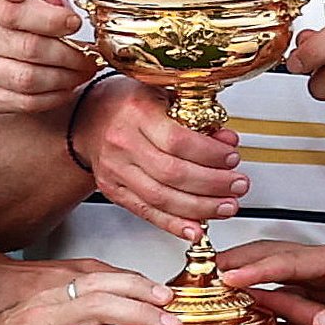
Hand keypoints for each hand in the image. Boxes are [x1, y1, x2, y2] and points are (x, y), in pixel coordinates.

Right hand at [0, 0, 96, 115]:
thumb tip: (67, 9)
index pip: (20, 11)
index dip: (54, 19)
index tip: (75, 23)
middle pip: (32, 48)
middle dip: (71, 54)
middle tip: (90, 54)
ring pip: (31, 79)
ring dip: (66, 78)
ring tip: (82, 71)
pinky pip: (26, 102)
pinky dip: (54, 98)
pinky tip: (66, 88)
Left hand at [0, 267, 178, 324]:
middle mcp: (40, 318)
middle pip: (101, 304)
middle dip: (143, 312)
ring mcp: (43, 300)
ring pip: (97, 283)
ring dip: (135, 288)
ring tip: (169, 299)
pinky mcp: (47, 294)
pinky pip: (88, 280)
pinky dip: (119, 282)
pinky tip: (143, 293)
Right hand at [73, 79, 247, 239]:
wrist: (87, 119)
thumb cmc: (127, 104)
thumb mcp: (163, 96)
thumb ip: (196, 117)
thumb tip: (227, 140)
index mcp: (137, 113)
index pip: (178, 140)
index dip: (210, 154)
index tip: (231, 158)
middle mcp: (123, 143)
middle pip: (173, 173)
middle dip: (213, 184)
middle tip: (238, 186)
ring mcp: (115, 170)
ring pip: (162, 198)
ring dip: (200, 208)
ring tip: (226, 206)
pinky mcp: (113, 190)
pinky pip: (146, 213)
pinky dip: (174, 224)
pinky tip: (195, 229)